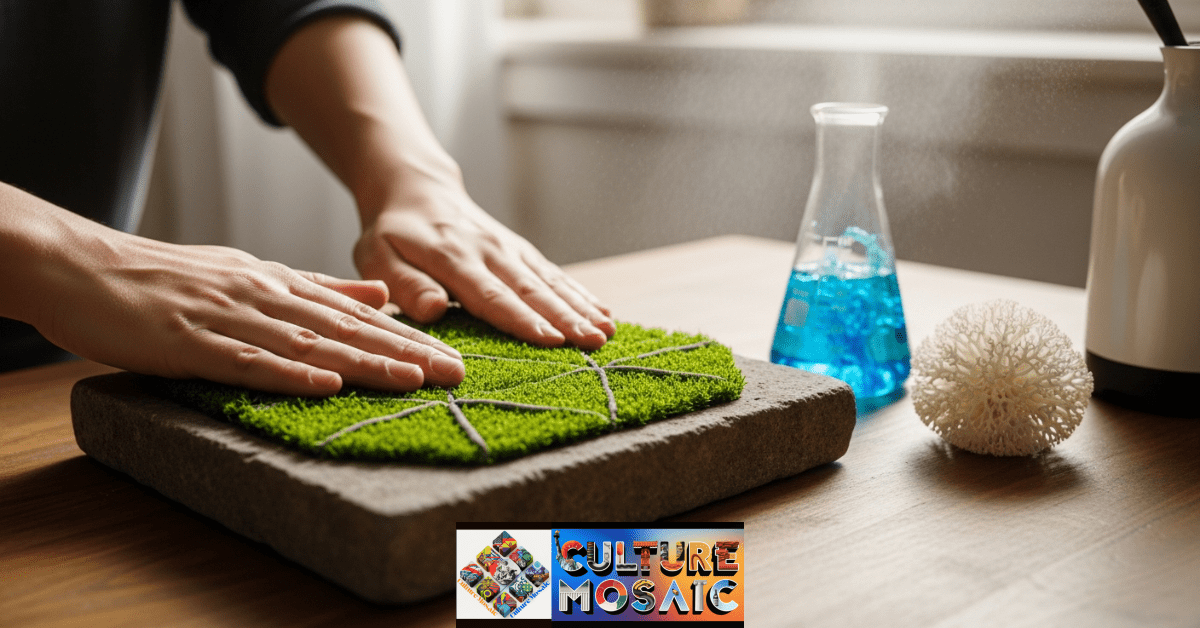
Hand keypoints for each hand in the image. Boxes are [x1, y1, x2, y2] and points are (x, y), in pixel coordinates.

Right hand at [32, 230, 464, 395]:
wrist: (87, 268)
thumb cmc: (171, 277)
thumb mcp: (252, 273)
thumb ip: (317, 286)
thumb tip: (378, 293)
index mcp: (281, 284)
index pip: (359, 316)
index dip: (409, 338)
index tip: (454, 358)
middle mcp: (266, 297)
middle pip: (348, 330)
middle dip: (405, 354)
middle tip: (457, 375)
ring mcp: (231, 319)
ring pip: (310, 344)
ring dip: (364, 363)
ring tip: (414, 381)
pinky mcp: (193, 342)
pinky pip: (248, 361)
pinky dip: (288, 373)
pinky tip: (326, 383)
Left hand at [353, 183, 614, 349]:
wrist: (416, 189)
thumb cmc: (392, 233)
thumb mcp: (378, 256)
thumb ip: (404, 283)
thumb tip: (430, 309)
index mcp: (452, 257)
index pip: (490, 294)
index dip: (521, 318)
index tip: (551, 339)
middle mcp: (489, 250)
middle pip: (531, 289)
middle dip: (565, 316)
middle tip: (594, 341)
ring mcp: (510, 249)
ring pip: (549, 281)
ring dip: (580, 306)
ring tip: (607, 331)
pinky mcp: (521, 251)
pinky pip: (553, 273)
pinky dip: (580, 293)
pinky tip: (603, 311)